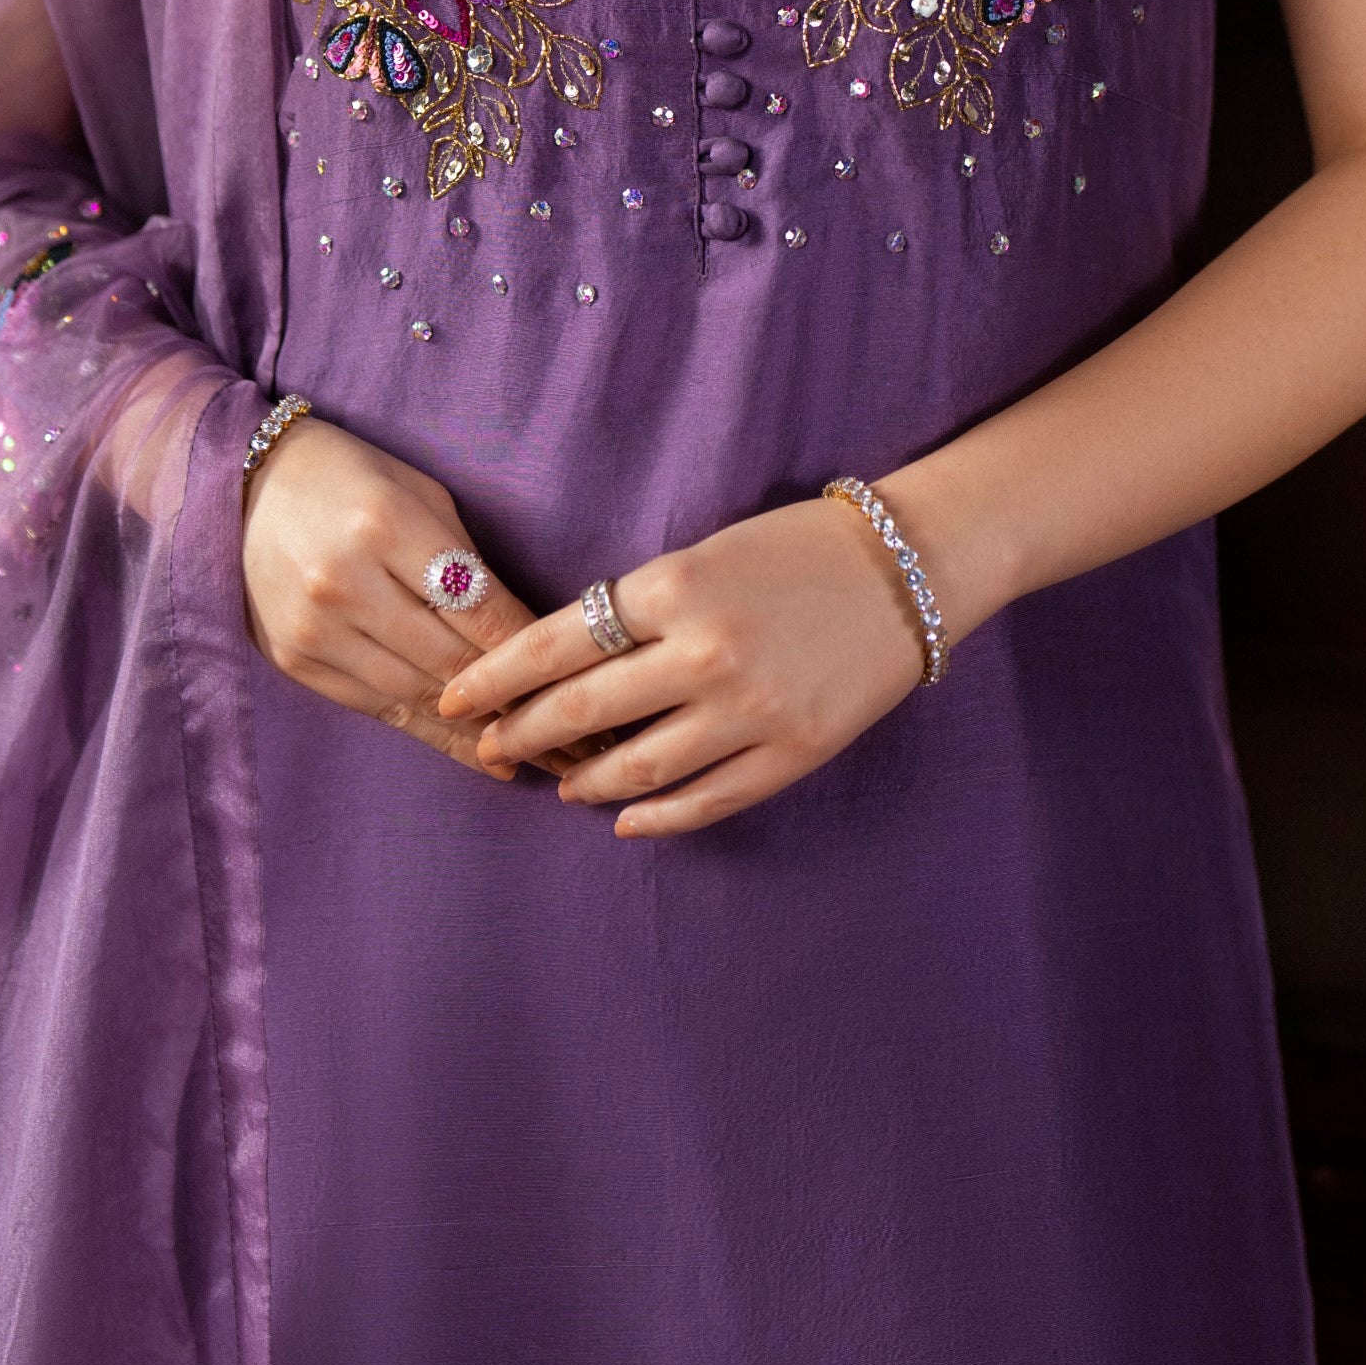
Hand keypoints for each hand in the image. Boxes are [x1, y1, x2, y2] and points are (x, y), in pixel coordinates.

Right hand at [241, 413, 555, 779]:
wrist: (241, 485)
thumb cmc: (351, 478)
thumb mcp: (418, 493)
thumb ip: (465, 562)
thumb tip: (522, 637)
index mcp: (385, 526)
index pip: (480, 608)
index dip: (535, 652)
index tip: (583, 678)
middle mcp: (346, 585)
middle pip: (453, 662)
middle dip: (524, 702)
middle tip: (587, 736)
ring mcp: (315, 631)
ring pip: (420, 696)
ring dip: (487, 732)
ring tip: (547, 757)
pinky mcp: (296, 663)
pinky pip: (380, 711)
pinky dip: (436, 736)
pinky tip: (482, 758)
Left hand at [434, 491, 929, 835]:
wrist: (908, 568)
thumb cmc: (796, 546)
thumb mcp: (704, 554)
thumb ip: (639, 606)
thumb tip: (566, 665)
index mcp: (676, 587)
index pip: (557, 641)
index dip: (495, 676)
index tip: (457, 695)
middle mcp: (706, 652)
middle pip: (583, 711)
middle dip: (521, 733)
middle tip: (489, 746)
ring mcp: (752, 711)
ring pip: (638, 769)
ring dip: (583, 782)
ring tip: (558, 783)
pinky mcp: (794, 753)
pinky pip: (706, 800)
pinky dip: (656, 817)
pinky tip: (625, 818)